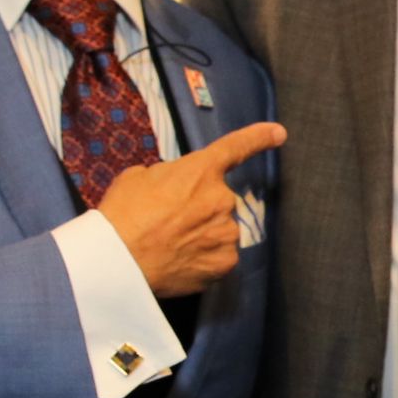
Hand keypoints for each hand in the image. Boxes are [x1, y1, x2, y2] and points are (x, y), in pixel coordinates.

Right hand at [100, 121, 285, 297]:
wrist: (119, 260)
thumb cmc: (122, 214)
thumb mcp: (139, 177)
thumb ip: (169, 176)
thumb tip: (175, 186)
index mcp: (202, 171)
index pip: (236, 148)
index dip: (259, 138)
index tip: (279, 133)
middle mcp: (222, 199)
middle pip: (219, 201)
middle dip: (199, 208)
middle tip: (168, 221)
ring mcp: (227, 234)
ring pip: (220, 230)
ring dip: (202, 234)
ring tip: (171, 243)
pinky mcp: (225, 264)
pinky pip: (219, 256)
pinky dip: (203, 259)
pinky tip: (180, 260)